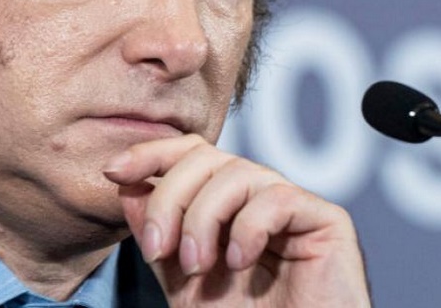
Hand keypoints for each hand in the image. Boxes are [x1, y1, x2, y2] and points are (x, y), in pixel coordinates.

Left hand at [103, 134, 370, 306]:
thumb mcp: (184, 287)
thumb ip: (160, 240)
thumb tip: (129, 187)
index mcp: (230, 210)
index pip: (193, 156)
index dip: (152, 154)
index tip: (113, 172)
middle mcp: (261, 201)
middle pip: (208, 158)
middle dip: (170, 198)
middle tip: (157, 250)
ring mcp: (296, 208)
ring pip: (239, 173)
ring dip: (203, 218)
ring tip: (197, 268)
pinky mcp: (327, 222)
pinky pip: (279, 198)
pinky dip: (248, 227)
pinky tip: (240, 263)